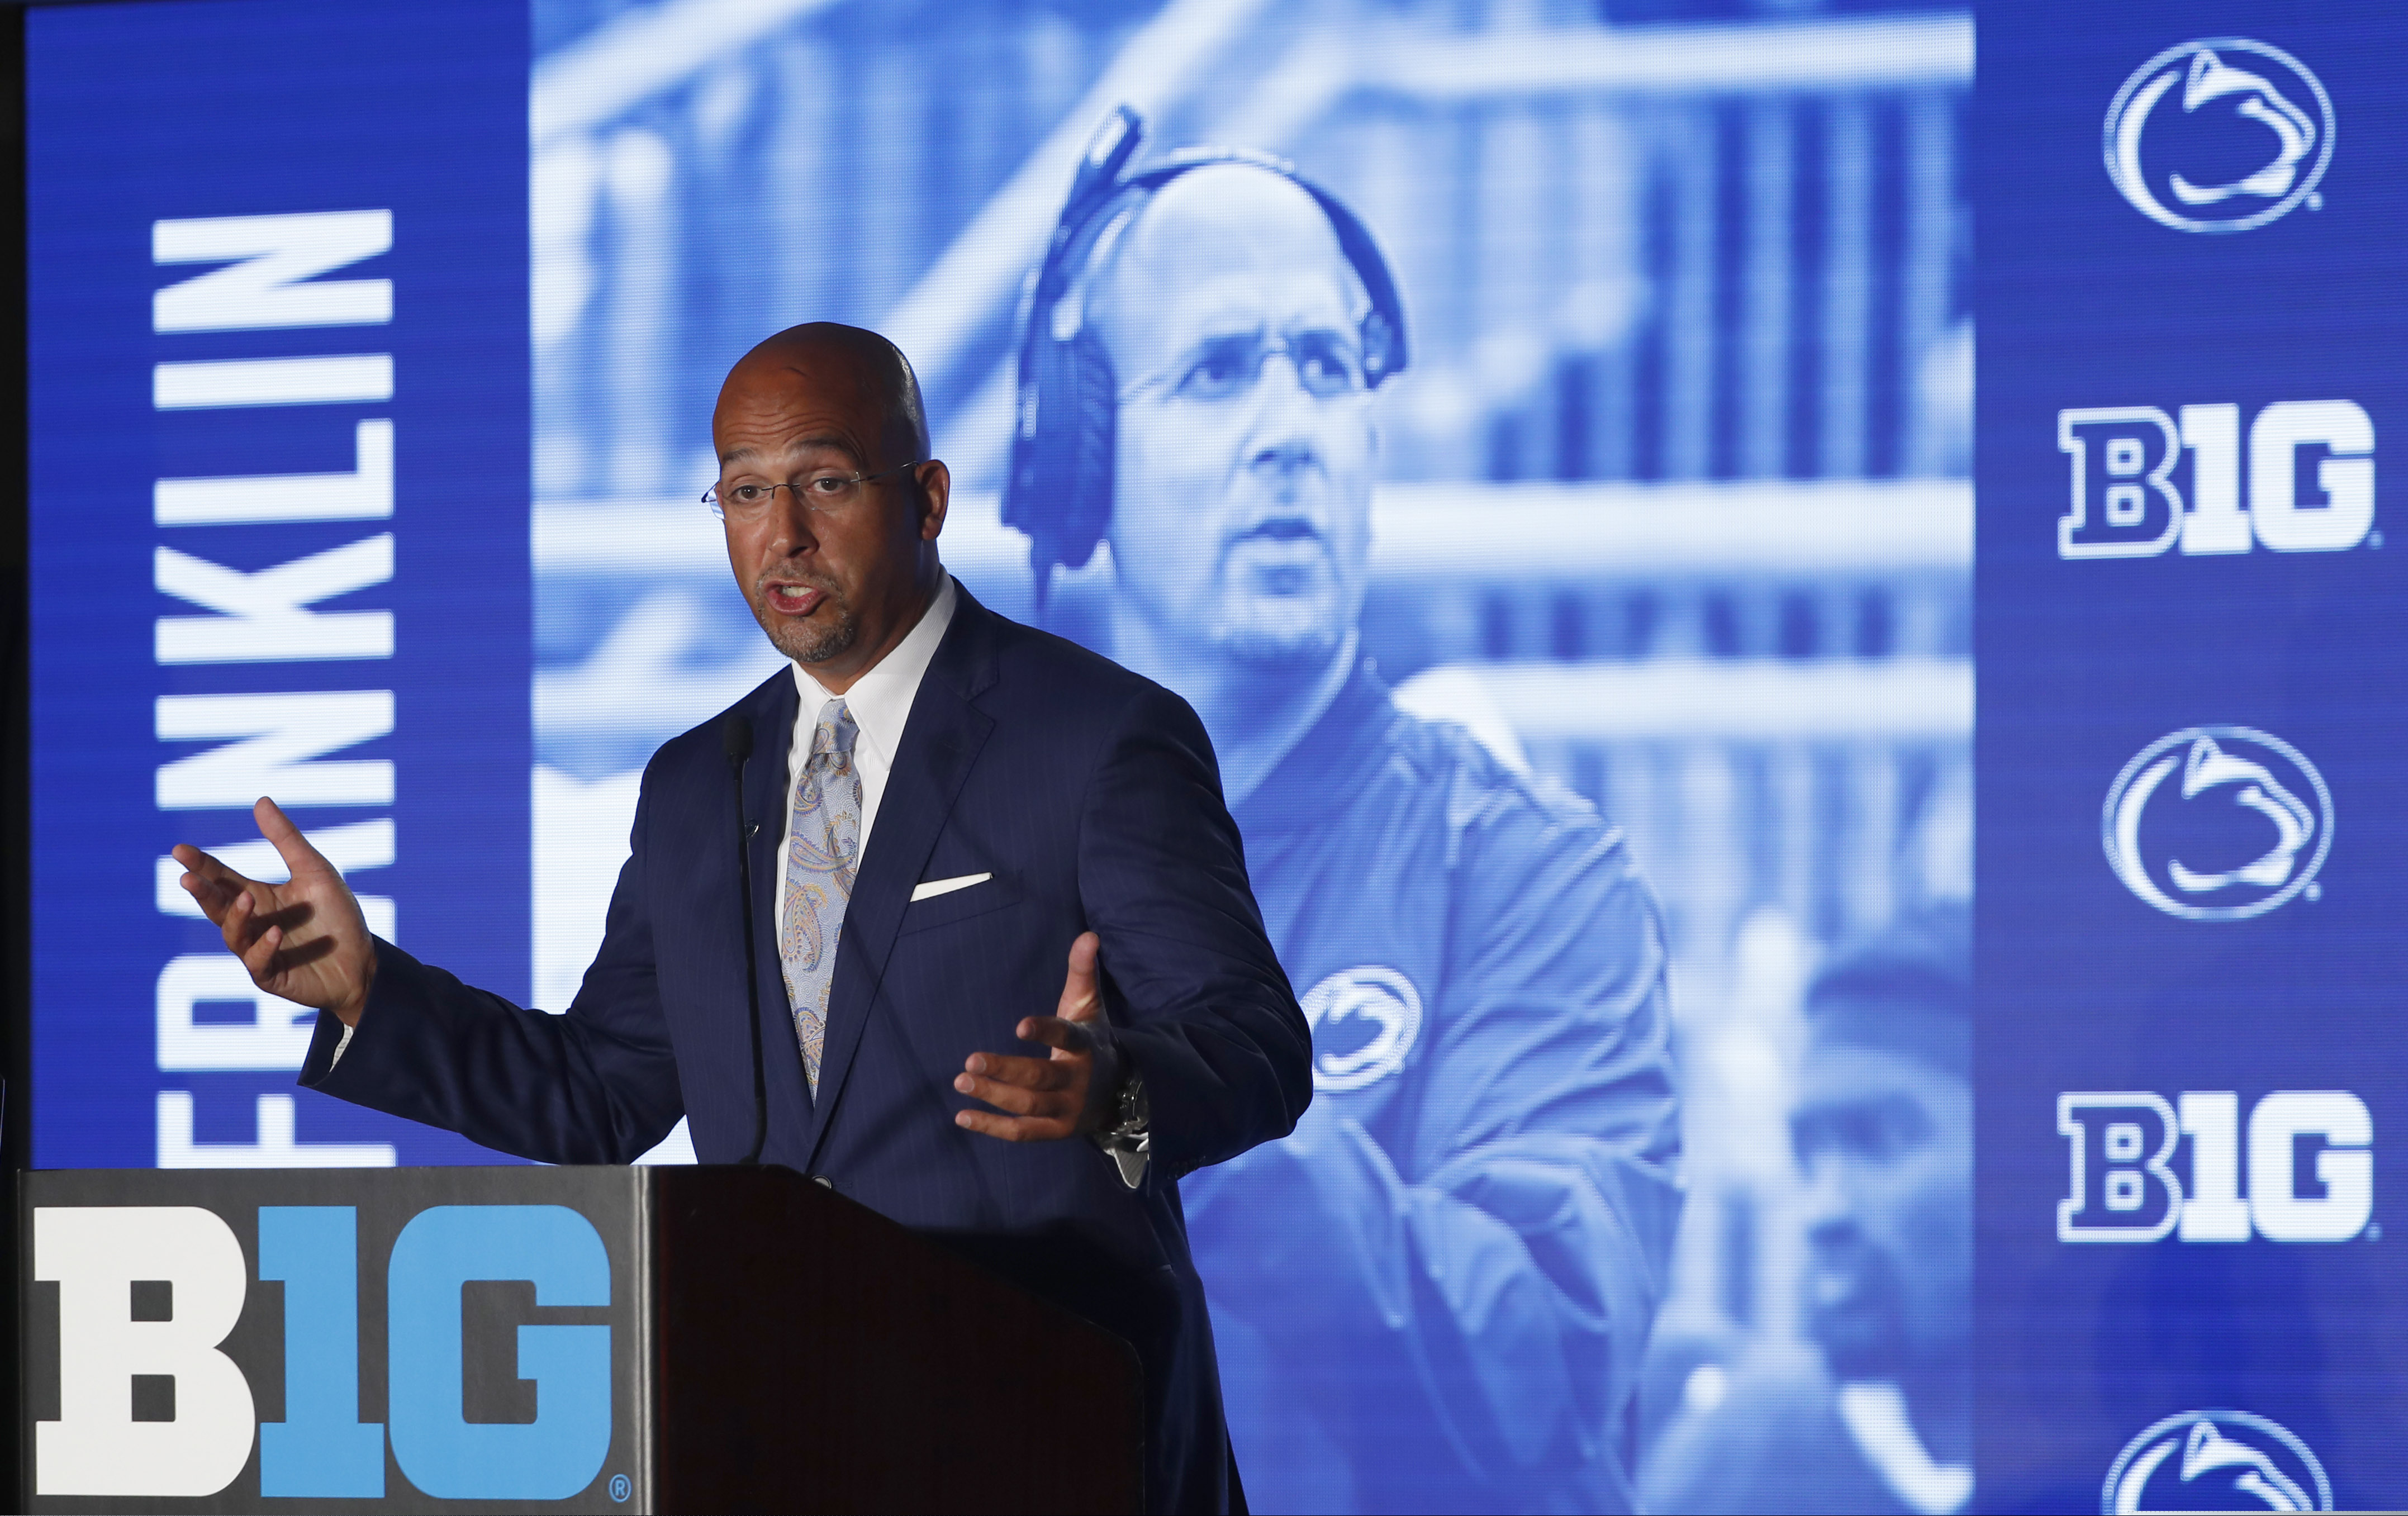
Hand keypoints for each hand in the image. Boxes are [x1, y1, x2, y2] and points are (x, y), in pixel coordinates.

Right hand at [173, 796, 377, 1026]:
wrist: (364, 961)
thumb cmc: (337, 917)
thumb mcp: (315, 871)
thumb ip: (286, 840)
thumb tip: (260, 800)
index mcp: (258, 897)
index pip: (221, 878)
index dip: (201, 865)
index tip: (180, 850)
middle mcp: (252, 923)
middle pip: (217, 907)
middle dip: (201, 892)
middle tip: (188, 877)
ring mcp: (258, 951)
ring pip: (233, 934)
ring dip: (237, 916)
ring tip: (247, 897)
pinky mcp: (272, 976)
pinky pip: (258, 962)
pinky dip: (265, 946)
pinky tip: (276, 932)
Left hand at [954, 931, 1114, 1141]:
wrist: (1121, 1092)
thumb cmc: (1093, 1041)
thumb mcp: (1089, 1006)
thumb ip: (1083, 971)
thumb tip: (1088, 934)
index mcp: (1086, 1047)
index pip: (1067, 1037)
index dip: (1045, 1032)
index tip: (1019, 1026)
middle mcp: (1078, 1080)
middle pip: (1040, 1077)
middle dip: (1005, 1070)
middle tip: (971, 1060)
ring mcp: (1067, 1109)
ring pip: (1028, 1105)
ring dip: (993, 1096)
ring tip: (961, 1081)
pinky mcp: (1055, 1130)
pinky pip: (1022, 1132)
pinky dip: (992, 1127)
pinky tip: (962, 1116)